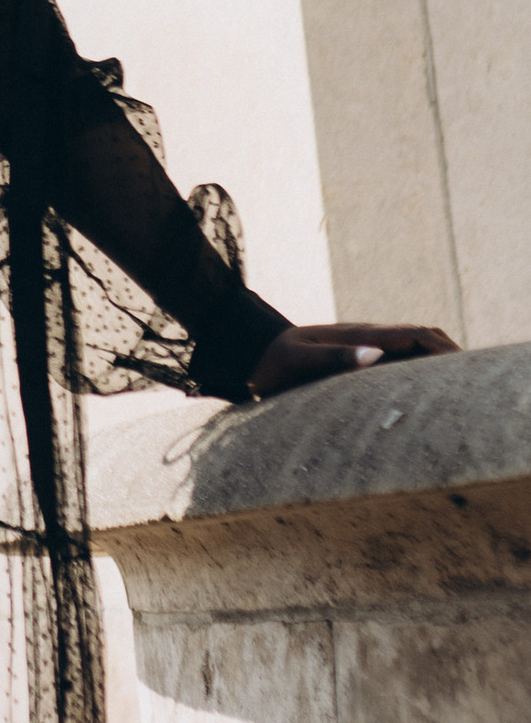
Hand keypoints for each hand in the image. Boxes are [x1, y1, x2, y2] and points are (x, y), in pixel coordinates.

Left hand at [246, 320, 456, 397]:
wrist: (251, 352)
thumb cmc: (273, 361)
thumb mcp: (299, 362)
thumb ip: (335, 357)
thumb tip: (377, 355)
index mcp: (361, 335)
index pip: (416, 335)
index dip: (444, 350)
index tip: (465, 369)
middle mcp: (368, 336)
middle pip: (422, 337)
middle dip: (449, 353)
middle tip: (471, 381)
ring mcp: (364, 344)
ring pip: (412, 345)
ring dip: (436, 359)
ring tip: (456, 387)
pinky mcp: (357, 355)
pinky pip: (397, 357)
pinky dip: (418, 366)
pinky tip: (424, 388)